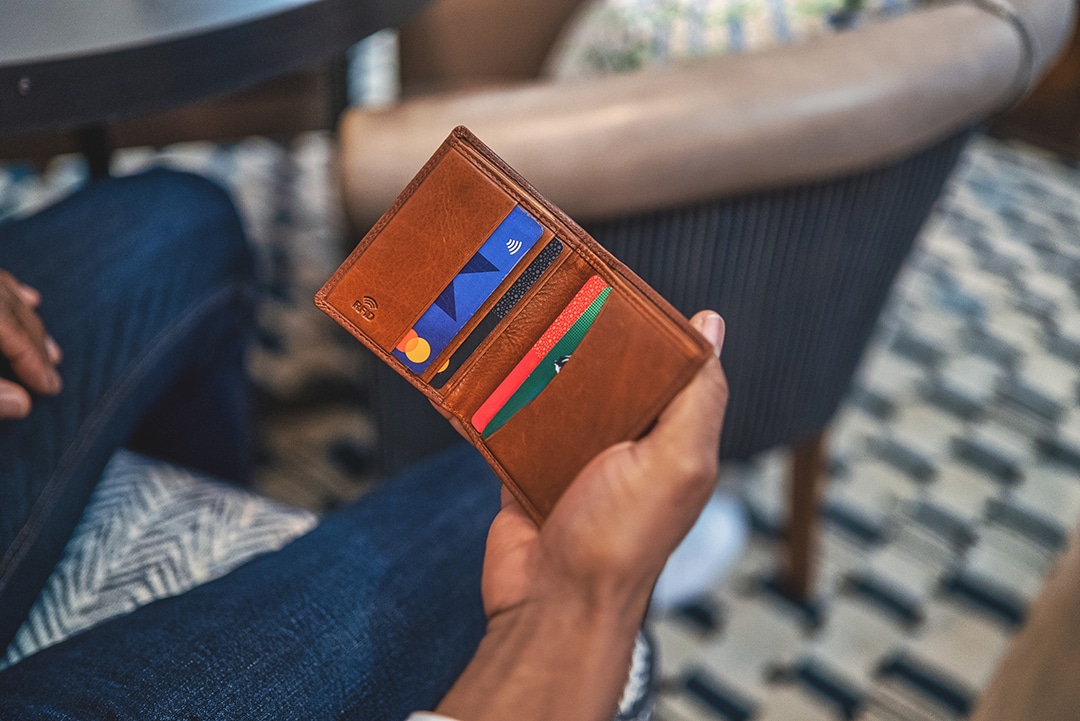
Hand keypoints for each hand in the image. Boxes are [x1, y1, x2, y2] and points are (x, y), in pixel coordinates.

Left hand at [0, 269, 61, 418]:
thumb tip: (22, 405)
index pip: (11, 332)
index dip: (32, 362)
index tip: (50, 388)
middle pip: (11, 312)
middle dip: (36, 345)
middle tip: (54, 374)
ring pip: (5, 291)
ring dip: (30, 321)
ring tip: (50, 348)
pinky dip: (13, 290)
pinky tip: (30, 298)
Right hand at [437, 311, 727, 720]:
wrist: (549, 605)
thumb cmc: (618, 540)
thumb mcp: (676, 463)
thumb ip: (699, 397)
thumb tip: (712, 323)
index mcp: (671, 438)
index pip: (669, 365)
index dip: (649, 326)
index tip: (615, 284)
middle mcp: (626, 444)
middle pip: (608, 372)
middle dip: (584, 337)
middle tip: (553, 291)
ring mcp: (573, 457)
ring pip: (557, 390)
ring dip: (538, 362)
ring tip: (514, 316)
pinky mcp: (526, 469)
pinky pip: (514, 421)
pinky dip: (502, 396)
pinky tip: (485, 362)